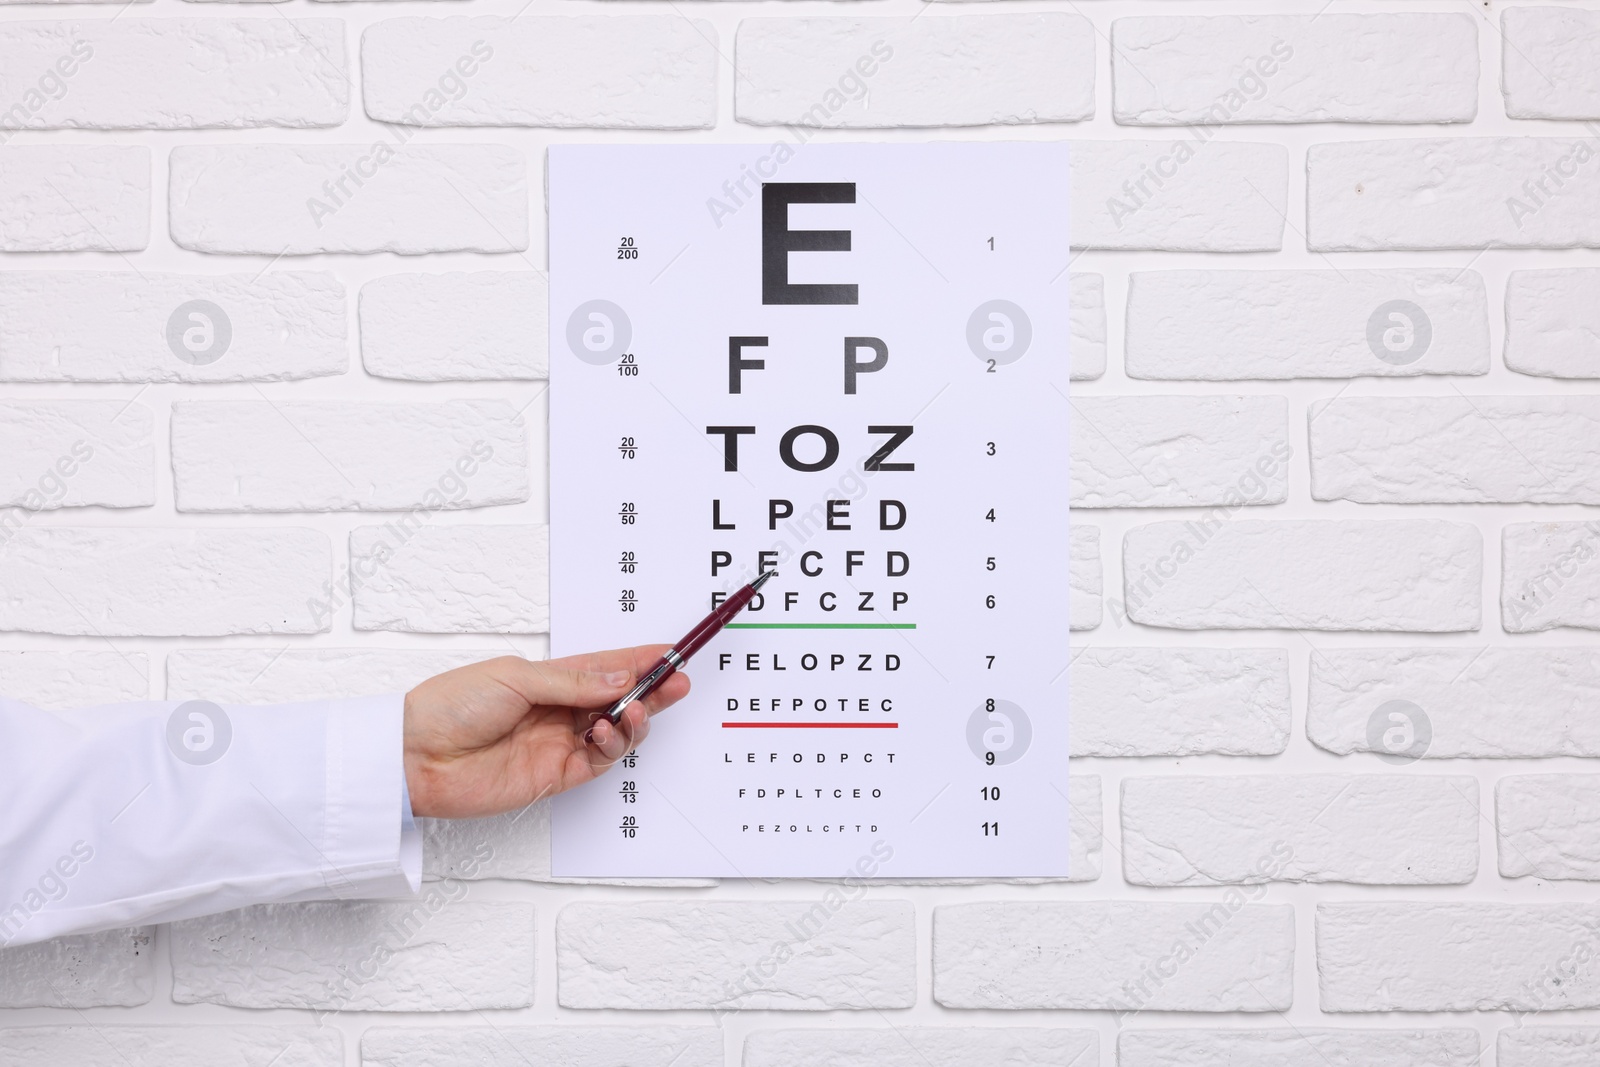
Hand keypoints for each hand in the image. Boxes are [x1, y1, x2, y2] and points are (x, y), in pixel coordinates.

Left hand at [401, 647, 689, 818]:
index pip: (605, 667)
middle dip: (651, 690)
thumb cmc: (450, 706)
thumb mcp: (515, 676)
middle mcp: (558, 710)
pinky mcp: (555, 776)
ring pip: (616, 731)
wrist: (415, 756)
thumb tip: (620, 676)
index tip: (670, 653)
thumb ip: (574, 681)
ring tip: (632, 710)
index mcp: (548, 678)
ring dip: (634, 719)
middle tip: (677, 680)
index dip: (639, 660)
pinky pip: (599, 761)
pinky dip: (611, 745)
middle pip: (619, 699)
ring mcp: (558, 744)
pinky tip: (605, 730)